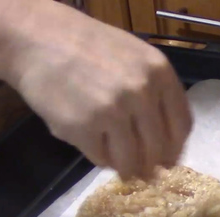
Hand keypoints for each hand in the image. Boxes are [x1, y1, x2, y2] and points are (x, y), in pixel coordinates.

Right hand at [5, 3, 191, 178]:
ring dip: (126, 168)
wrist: (37, 39)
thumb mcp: (135, 58)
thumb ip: (154, 93)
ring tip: (120, 166)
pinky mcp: (83, 128)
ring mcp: (112, 111)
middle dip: (151, 166)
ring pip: (130, 160)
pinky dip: (99, 158)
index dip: (176, 149)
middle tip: (144, 174)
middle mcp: (141, 93)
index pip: (182, 125)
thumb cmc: (88, 48)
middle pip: (158, 149)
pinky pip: (101, 158)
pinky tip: (93, 145)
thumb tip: (165, 143)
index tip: (169, 160)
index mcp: (160, 73)